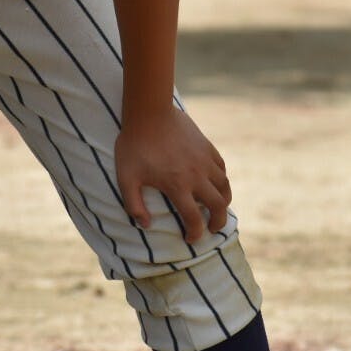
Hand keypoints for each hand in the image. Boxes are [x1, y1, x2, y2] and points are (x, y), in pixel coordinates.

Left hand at [116, 105, 231, 242]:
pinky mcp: (206, 147)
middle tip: (212, 228)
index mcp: (177, 185)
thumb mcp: (126, 177)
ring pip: (224, 186)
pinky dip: (222, 179)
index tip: (190, 239)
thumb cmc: (134, 145)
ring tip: (218, 207)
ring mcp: (204, 160)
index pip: (193, 219)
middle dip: (218, 222)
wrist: (149, 111)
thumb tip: (145, 225)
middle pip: (218, 205)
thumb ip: (134, 204)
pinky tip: (215, 183)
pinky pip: (221, 167)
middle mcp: (196, 175)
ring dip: (224, 201)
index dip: (194, 234)